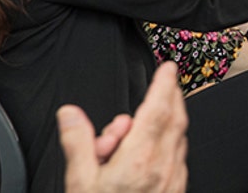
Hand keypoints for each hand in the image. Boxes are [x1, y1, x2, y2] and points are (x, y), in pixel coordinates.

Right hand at [59, 62, 187, 192]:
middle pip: (175, 119)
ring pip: (177, 139)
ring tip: (134, 131)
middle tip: (164, 83)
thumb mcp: (80, 181)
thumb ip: (76, 143)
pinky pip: (177, 157)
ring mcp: (174, 178)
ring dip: (165, 123)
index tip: (168, 67)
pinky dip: (168, 144)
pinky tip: (147, 152)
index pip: (157, 110)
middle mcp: (162, 166)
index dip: (164, 84)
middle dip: (171, 96)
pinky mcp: (178, 189)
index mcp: (138, 159)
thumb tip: (69, 114)